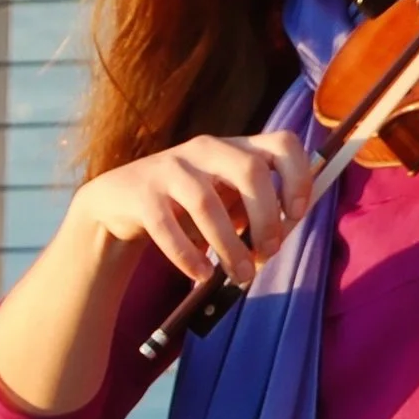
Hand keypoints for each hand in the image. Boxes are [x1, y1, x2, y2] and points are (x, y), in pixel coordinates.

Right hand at [69, 132, 315, 286]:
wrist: (120, 201)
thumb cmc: (189, 203)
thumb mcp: (227, 198)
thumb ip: (257, 211)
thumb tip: (279, 239)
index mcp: (237, 148)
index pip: (283, 143)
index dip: (298, 176)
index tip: (297, 214)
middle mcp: (207, 149)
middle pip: (250, 170)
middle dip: (265, 217)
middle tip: (269, 252)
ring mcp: (171, 167)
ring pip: (207, 203)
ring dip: (229, 245)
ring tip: (239, 275)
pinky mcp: (141, 193)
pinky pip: (167, 226)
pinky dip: (187, 256)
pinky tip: (201, 275)